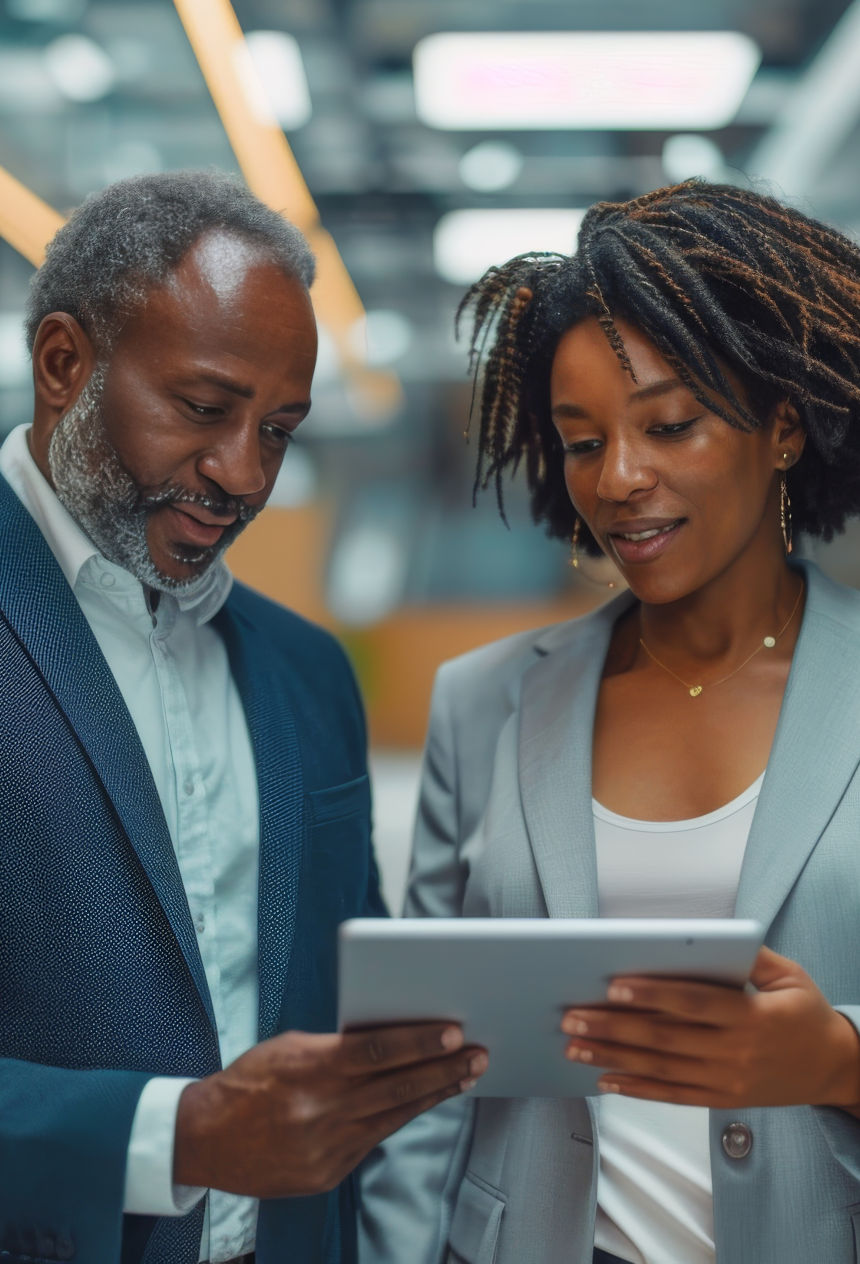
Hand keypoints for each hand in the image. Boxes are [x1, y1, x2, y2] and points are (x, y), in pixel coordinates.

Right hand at [174, 1023, 486, 1197]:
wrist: (205, 1138)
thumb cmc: (250, 1080)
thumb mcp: (290, 1048)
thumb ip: (338, 1047)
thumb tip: (392, 1039)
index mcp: (310, 1067)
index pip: (378, 1050)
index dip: (421, 1041)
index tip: (454, 1031)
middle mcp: (321, 1109)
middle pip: (397, 1086)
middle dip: (444, 1069)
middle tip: (478, 1053)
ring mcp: (325, 1146)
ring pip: (394, 1116)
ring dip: (433, 1095)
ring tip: (464, 1077)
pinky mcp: (326, 1174)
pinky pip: (373, 1140)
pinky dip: (400, 1118)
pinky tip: (423, 1102)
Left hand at [560, 946, 859, 1109]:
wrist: (834, 1068)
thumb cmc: (805, 1012)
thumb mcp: (789, 975)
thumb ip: (749, 955)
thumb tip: (703, 936)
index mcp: (753, 1015)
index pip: (693, 1002)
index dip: (652, 994)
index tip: (612, 985)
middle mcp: (736, 1051)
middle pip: (666, 1038)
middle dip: (613, 1026)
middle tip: (571, 1016)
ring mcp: (727, 1079)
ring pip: (661, 1069)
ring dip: (613, 1057)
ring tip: (573, 1046)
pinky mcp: (722, 1097)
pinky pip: (673, 1095)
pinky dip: (636, 1089)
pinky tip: (605, 1079)